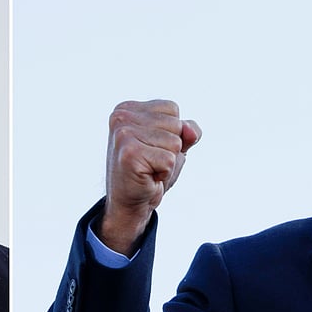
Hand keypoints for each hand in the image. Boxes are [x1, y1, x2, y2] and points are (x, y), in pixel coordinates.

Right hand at [99, 99, 200, 254]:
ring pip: (174, 142)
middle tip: (151, 161)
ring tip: (149, 169)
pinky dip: (164, 173)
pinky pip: (169, 159)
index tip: (152, 147)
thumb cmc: (150, 171)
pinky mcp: (129, 153)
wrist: (130, 203)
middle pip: (175, 124)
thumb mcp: (173, 145)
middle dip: (171, 147)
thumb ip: (187, 131)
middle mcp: (121, 117)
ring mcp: (123, 134)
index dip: (171, 132)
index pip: (172, 108)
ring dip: (168, 161)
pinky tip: (147, 177)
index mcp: (128, 108)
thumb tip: (190, 131)